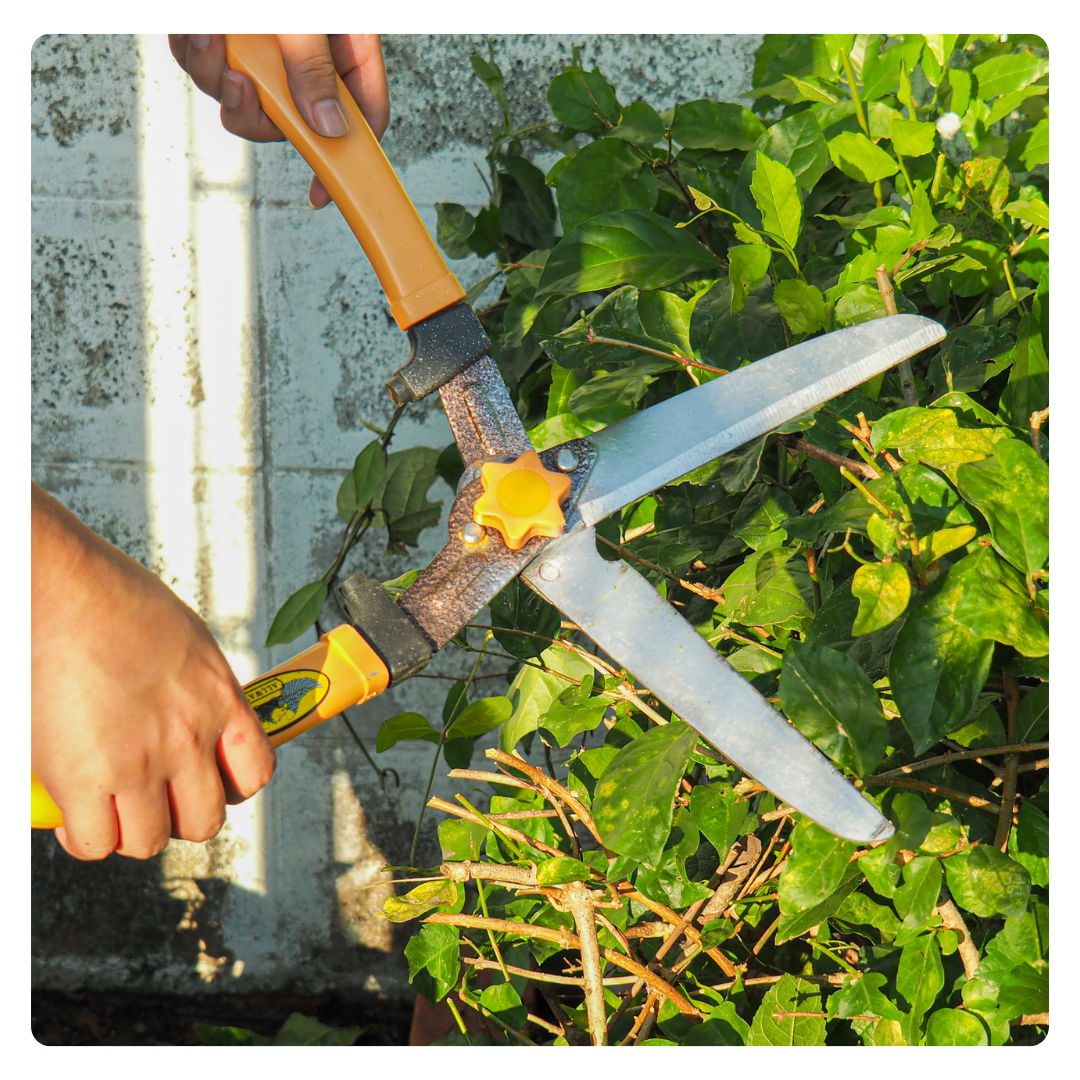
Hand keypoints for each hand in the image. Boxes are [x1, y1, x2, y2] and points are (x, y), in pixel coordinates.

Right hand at [31, 483, 275, 859]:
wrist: (67, 591)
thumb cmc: (118, 600)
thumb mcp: (190, 642)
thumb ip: (200, 687)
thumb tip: (195, 710)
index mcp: (221, 701)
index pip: (254, 773)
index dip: (232, 788)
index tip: (210, 782)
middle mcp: (188, 738)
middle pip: (204, 821)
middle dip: (181, 817)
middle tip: (156, 800)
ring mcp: (138, 763)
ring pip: (149, 840)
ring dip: (132, 831)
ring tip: (114, 808)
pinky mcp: (82, 778)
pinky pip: (94, 841)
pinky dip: (85, 837)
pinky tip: (76, 815)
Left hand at [169, 33, 388, 208]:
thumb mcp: (302, 16)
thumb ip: (313, 66)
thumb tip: (327, 130)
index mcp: (348, 45)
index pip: (361, 119)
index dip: (345, 163)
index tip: (324, 192)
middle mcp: (307, 51)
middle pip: (291, 119)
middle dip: (258, 111)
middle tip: (244, 83)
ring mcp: (264, 44)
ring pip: (241, 94)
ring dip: (217, 74)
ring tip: (212, 32)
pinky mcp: (225, 33)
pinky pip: (206, 63)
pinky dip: (194, 48)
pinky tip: (199, 24)